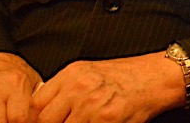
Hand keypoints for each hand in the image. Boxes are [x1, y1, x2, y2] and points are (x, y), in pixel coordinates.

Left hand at [29, 52, 183, 122]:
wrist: (153, 78)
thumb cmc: (123, 77)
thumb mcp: (88, 72)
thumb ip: (63, 89)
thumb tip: (39, 110)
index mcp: (71, 75)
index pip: (36, 104)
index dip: (36, 118)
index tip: (44, 122)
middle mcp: (78, 88)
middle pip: (45, 120)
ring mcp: (91, 105)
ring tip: (85, 122)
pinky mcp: (106, 120)